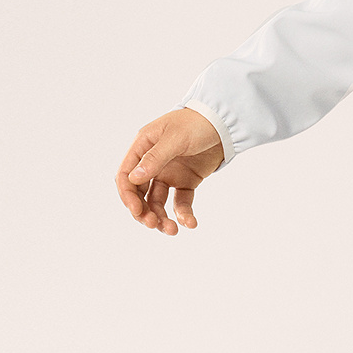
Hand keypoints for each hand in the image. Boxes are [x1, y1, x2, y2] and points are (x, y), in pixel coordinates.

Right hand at [115, 108, 224, 234]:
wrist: (226, 121)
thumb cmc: (198, 122)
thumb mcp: (176, 138)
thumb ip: (155, 158)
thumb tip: (133, 179)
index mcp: (143, 147)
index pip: (126, 176)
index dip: (128, 196)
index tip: (136, 211)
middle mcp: (152, 162)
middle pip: (139, 194)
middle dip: (143, 211)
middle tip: (153, 224)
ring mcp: (168, 173)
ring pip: (157, 202)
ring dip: (161, 217)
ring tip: (172, 230)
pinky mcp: (186, 181)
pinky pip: (180, 202)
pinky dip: (183, 214)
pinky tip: (190, 223)